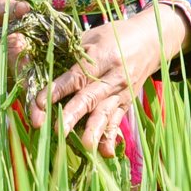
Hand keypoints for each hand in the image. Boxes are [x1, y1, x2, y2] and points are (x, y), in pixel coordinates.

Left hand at [38, 4, 190, 157]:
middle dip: (72, 116)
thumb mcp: (92, 36)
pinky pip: (117, 122)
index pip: (75, 76)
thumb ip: (71, 52)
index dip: (56, 91)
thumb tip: (40, 66)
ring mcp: (121, 92)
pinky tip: (104, 154)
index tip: (38, 104)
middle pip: (89, 99)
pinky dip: (110, 138)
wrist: (151, 40)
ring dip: (94, 132)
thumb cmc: (114, 35)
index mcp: (101, 56)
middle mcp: (113, 76)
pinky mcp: (126, 103)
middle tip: (56, 132)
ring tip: (85, 148)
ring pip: (105, 114)